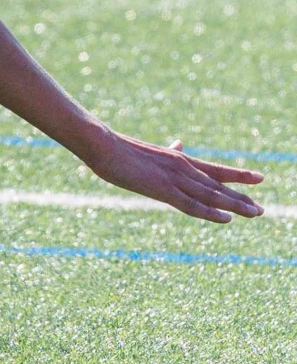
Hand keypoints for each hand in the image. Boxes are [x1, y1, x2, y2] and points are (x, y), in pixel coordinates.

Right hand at [80, 126, 263, 223]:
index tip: (259, 178)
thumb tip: (181, 143)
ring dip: (235, 204)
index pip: (215, 168)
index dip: (237, 175)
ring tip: (256, 212)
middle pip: (218, 185)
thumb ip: (167, 153)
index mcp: (177, 158)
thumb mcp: (147, 151)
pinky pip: (192, 204)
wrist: (102, 144)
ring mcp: (173, 178)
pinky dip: (211, 212)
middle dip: (241, 197)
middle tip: (262, 209)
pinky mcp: (162, 189)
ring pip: (211, 194)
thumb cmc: (118, 147)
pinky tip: (227, 219)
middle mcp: (181, 167)